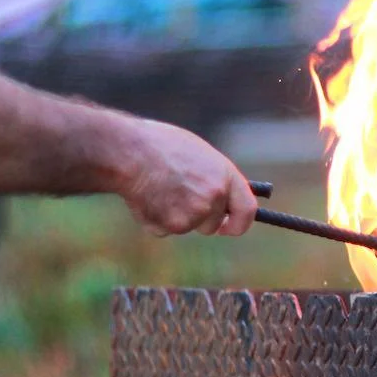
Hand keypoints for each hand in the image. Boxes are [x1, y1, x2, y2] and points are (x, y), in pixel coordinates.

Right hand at [115, 118, 256, 236]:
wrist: (130, 152)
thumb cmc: (160, 146)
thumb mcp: (198, 155)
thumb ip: (214, 179)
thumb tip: (221, 199)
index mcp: (225, 176)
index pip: (247, 211)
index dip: (239, 223)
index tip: (228, 226)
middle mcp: (214, 198)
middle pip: (213, 224)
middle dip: (199, 218)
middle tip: (178, 198)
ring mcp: (194, 214)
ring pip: (187, 227)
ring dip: (175, 217)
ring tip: (158, 189)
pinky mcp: (171, 227)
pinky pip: (164, 230)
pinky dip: (155, 219)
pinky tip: (146, 197)